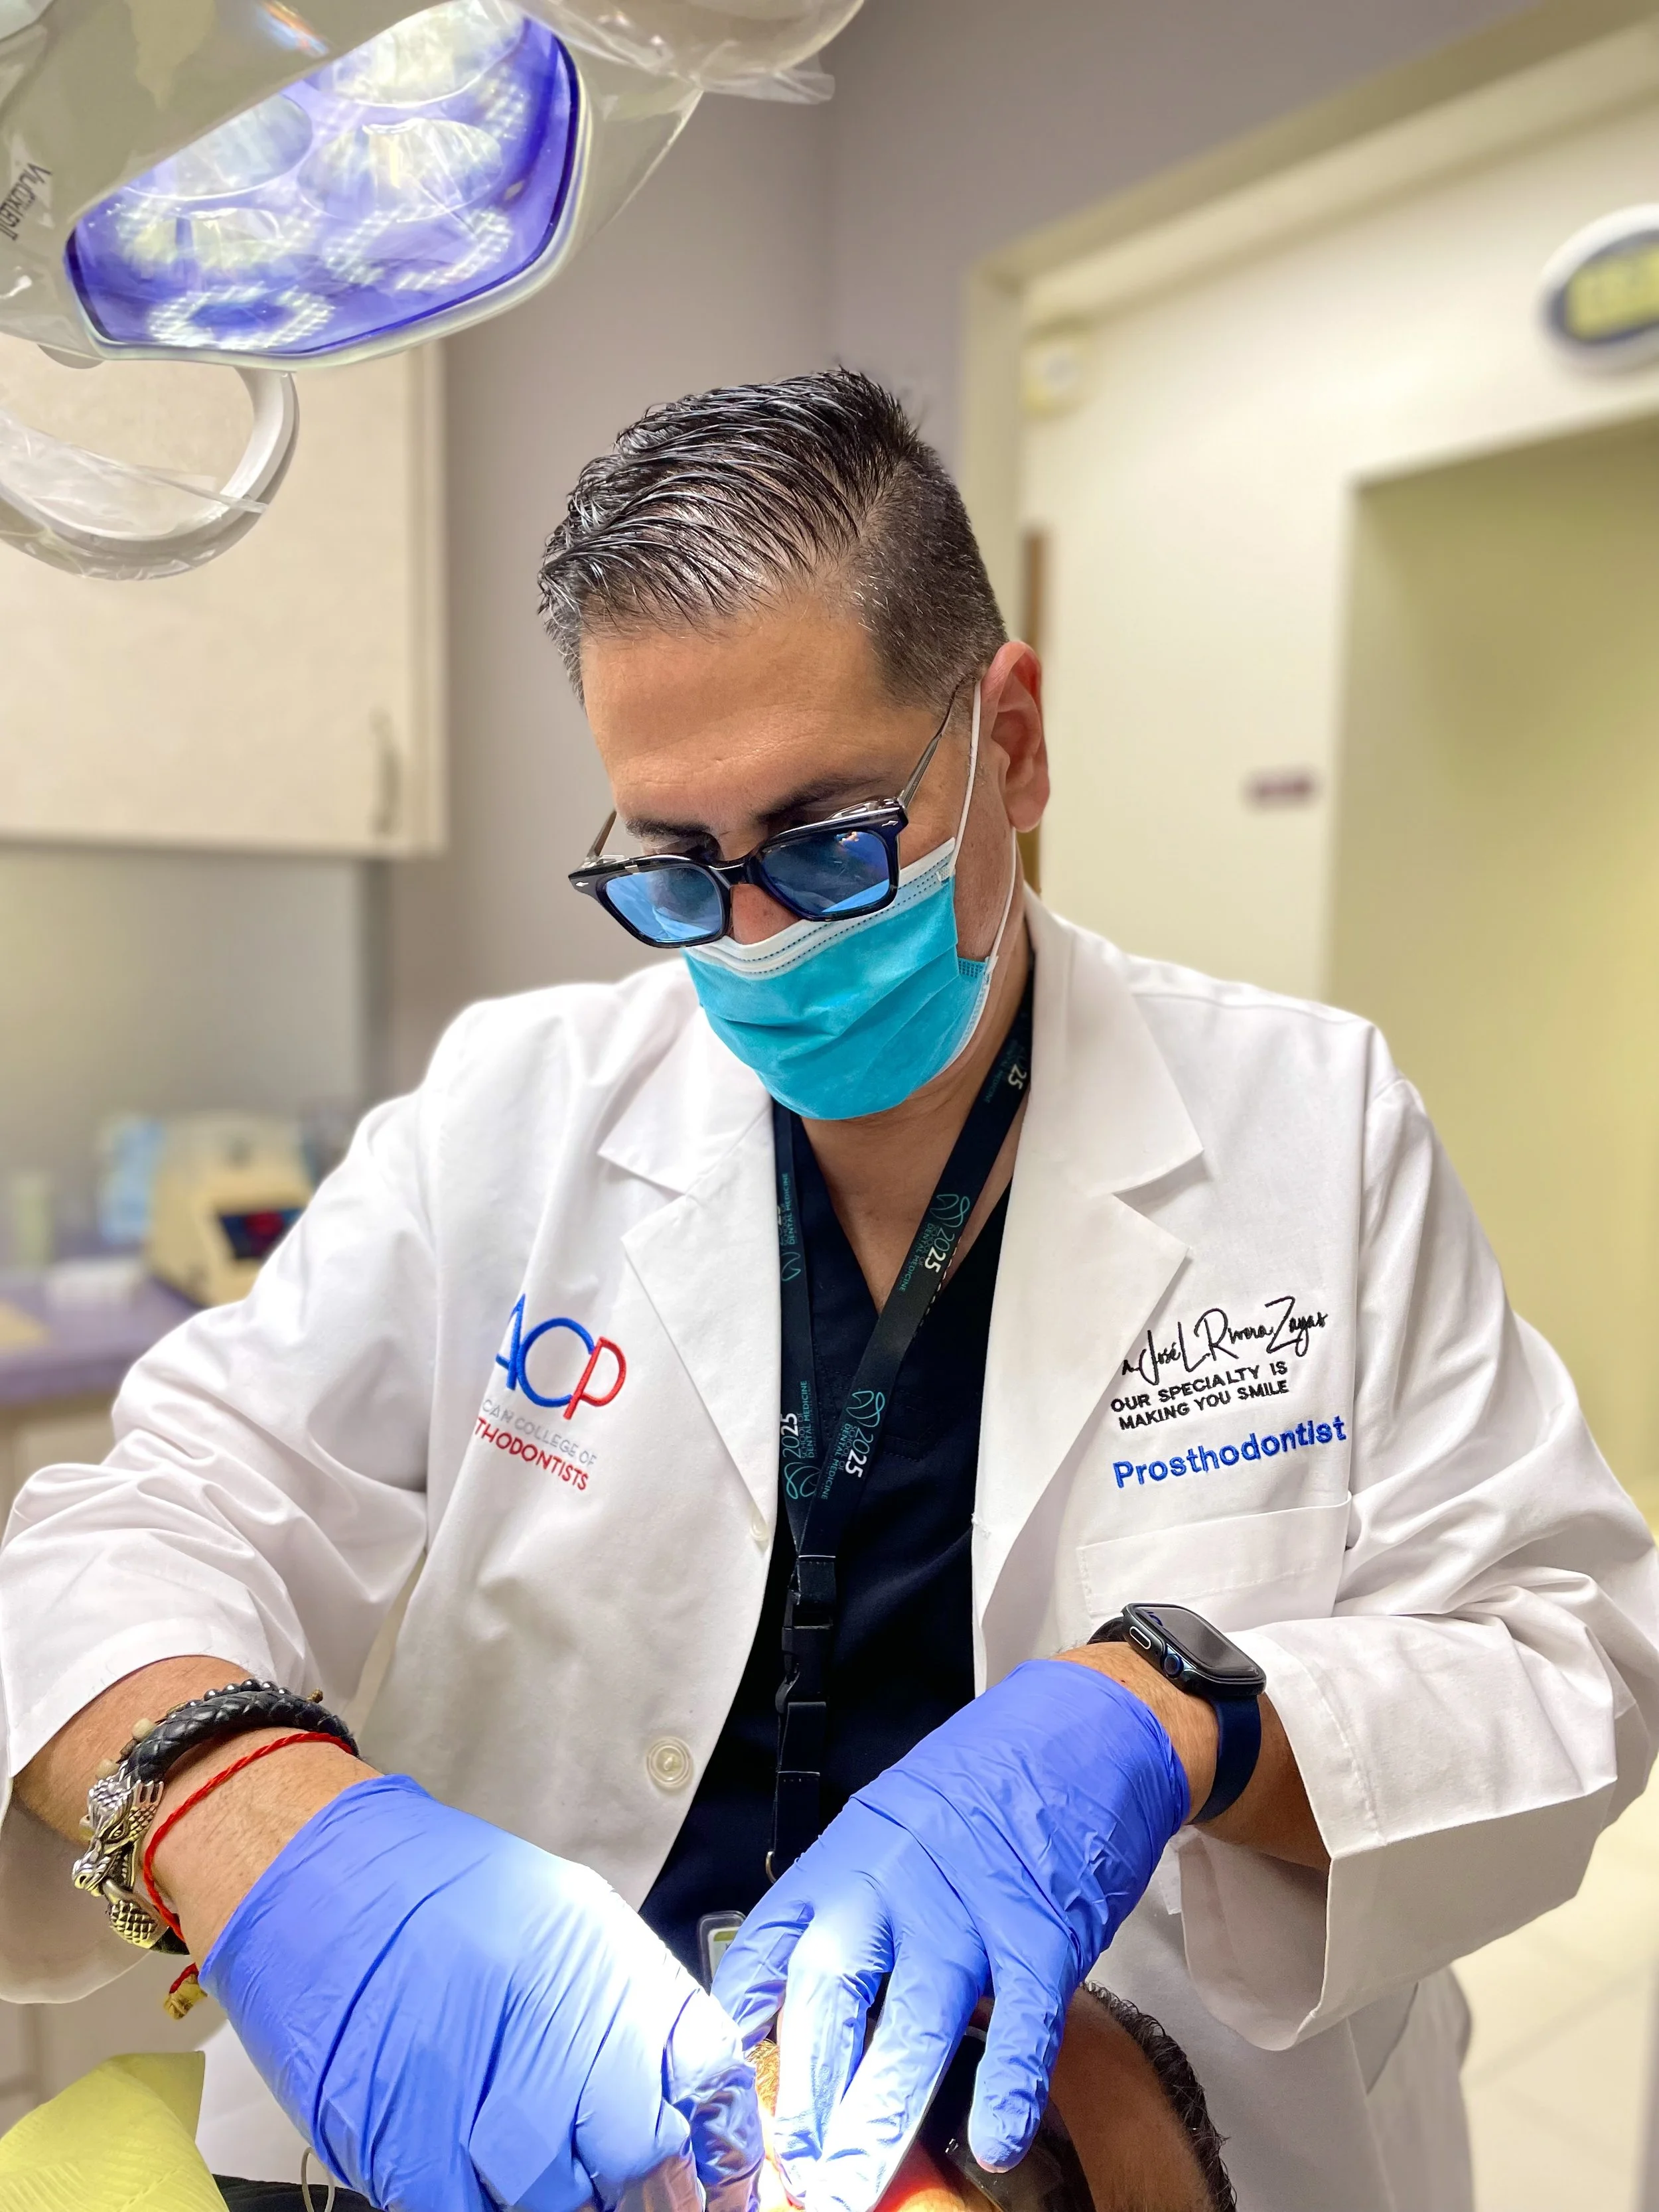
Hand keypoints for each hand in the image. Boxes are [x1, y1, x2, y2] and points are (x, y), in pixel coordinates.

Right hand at [201, 1773, 762, 2211]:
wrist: (326, 1879)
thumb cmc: (442, 1899)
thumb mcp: (567, 1922)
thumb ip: (626, 2014)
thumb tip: (676, 2102)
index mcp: (609, 1968)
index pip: (710, 2075)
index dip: (722, 2145)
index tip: (713, 2180)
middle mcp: (558, 2029)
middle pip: (642, 2156)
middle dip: (643, 2188)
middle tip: (625, 2190)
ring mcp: (483, 2090)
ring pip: (557, 2203)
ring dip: (560, 2204)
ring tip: (545, 2180)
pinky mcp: (409, 2143)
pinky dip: (482, 2210)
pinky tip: (482, 2191)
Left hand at [711, 1661, 1187, 2211]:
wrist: (1078, 1728)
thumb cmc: (978, 1790)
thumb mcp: (888, 1833)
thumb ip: (850, 1916)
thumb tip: (801, 2018)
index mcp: (844, 1859)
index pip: (769, 1948)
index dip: (738, 2027)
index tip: (717, 2096)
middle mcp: (894, 1880)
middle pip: (830, 1992)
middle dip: (805, 2092)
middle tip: (790, 2170)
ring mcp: (971, 1906)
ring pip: (915, 2019)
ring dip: (882, 2113)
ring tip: (854, 2185)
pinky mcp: (1044, 1929)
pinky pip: (1024, 2019)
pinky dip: (1009, 2086)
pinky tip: (994, 2141)